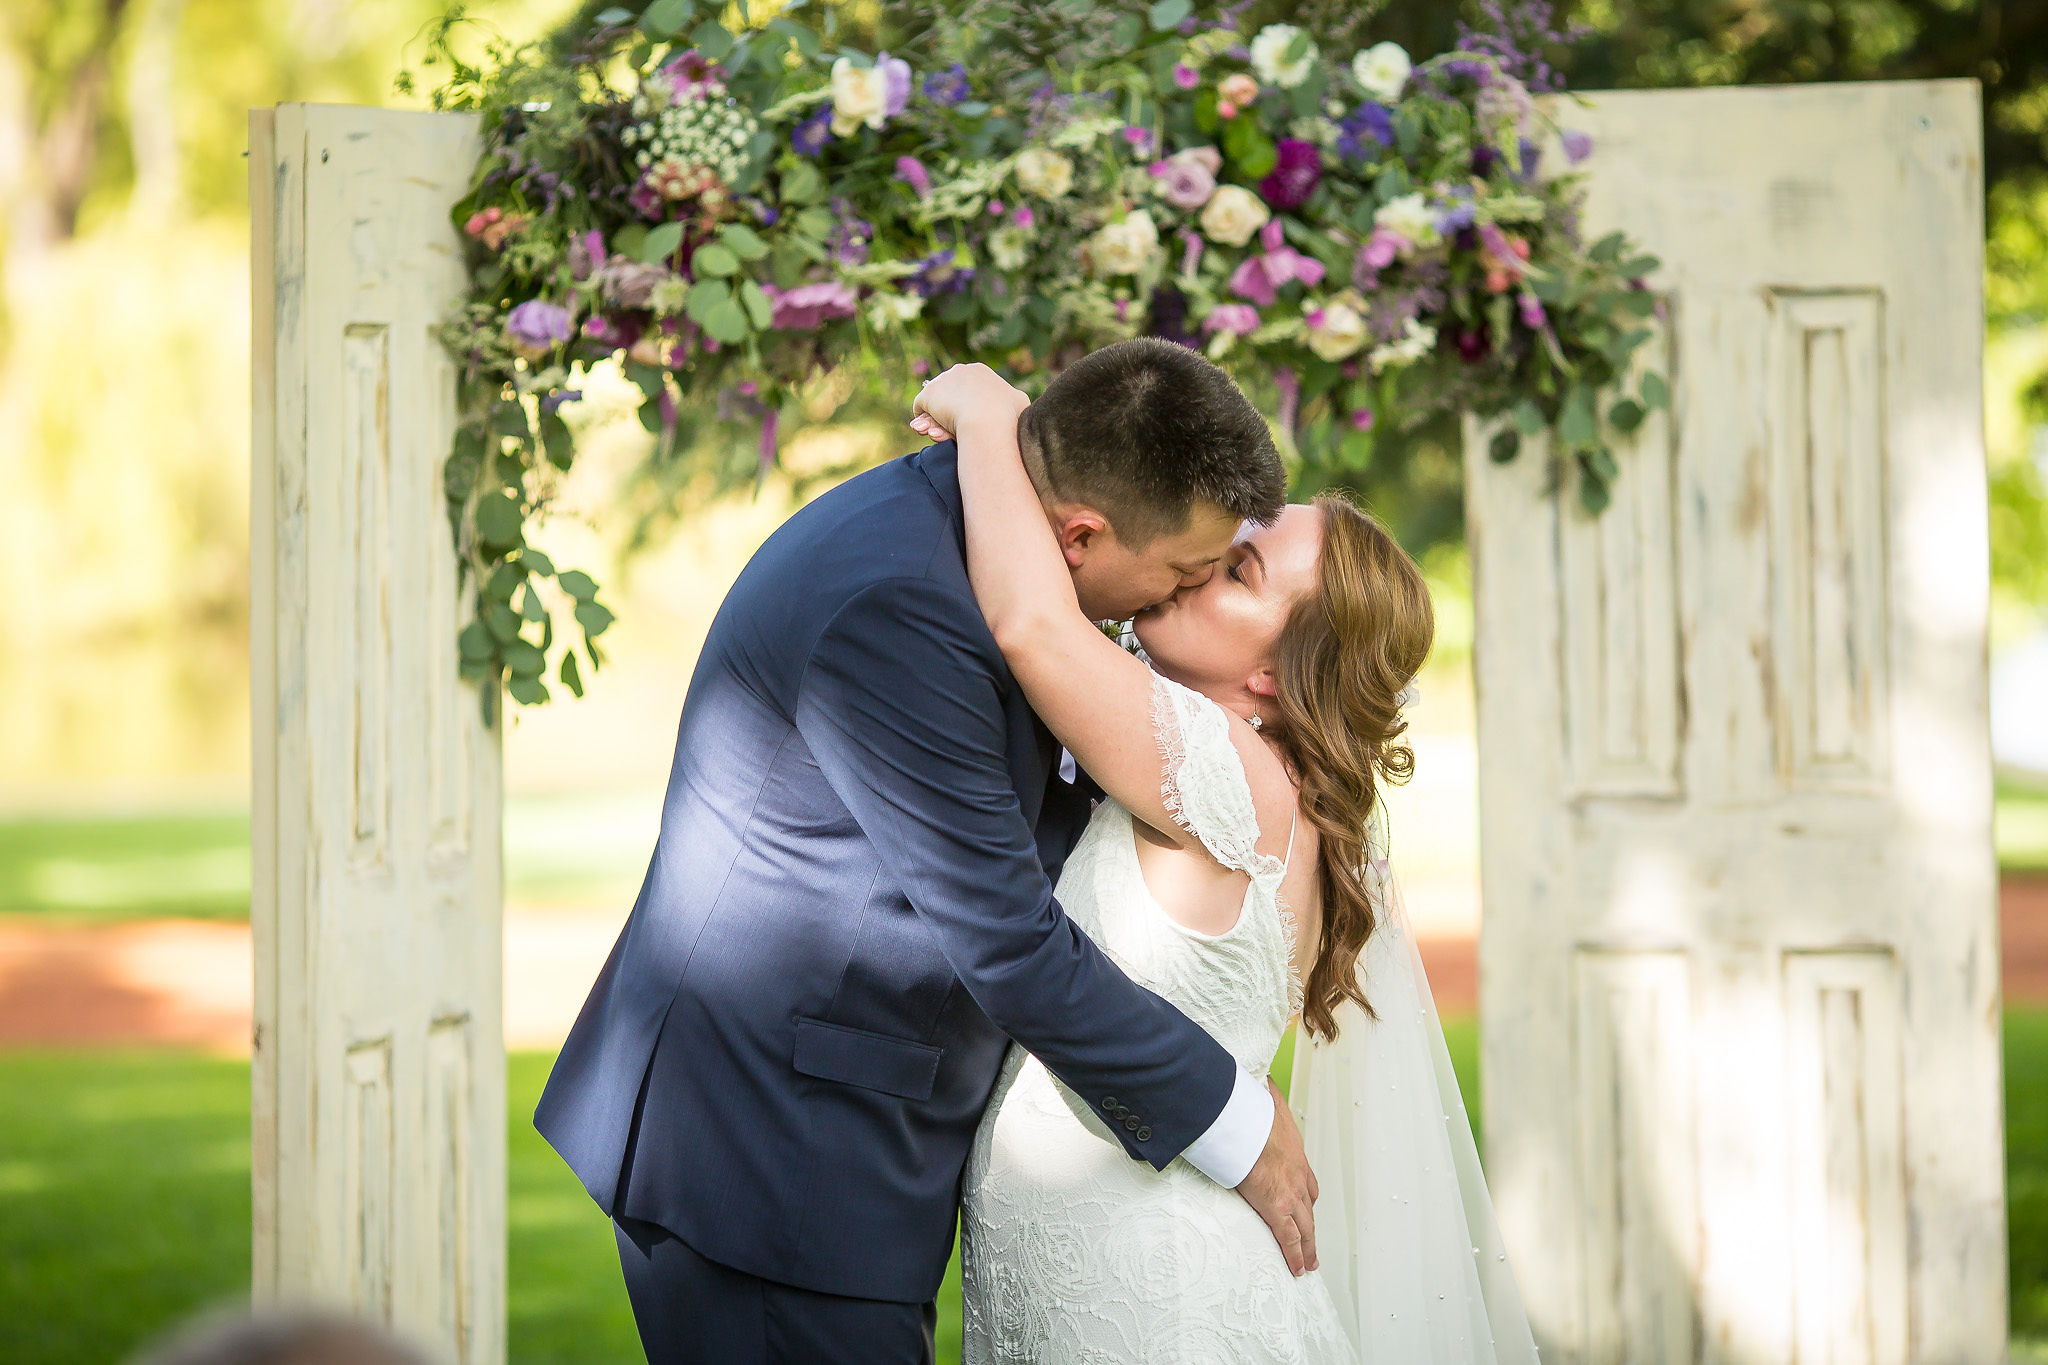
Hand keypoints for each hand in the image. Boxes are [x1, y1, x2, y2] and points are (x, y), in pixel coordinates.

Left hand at [909, 362, 1027, 444]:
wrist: (988, 421)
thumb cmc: (1009, 416)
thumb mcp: (1020, 404)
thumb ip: (1013, 400)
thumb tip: (1013, 400)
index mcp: (979, 372)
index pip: (967, 390)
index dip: (967, 408)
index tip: (970, 423)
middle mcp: (960, 371)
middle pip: (950, 396)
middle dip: (950, 414)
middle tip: (954, 432)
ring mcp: (943, 381)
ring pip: (936, 403)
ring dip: (936, 420)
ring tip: (941, 435)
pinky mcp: (929, 394)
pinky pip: (921, 408)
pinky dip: (925, 421)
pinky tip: (933, 432)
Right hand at [1236, 1079, 1319, 1275]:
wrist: (1246, 1124)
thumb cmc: (1251, 1111)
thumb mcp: (1264, 1101)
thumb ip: (1264, 1096)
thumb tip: (1261, 1082)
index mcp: (1294, 1153)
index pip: (1307, 1179)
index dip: (1307, 1194)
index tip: (1305, 1202)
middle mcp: (1298, 1175)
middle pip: (1310, 1207)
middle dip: (1311, 1225)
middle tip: (1312, 1241)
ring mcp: (1290, 1193)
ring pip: (1306, 1227)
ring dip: (1309, 1246)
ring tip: (1309, 1263)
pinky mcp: (1276, 1208)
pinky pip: (1289, 1239)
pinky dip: (1295, 1255)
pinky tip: (1297, 1269)